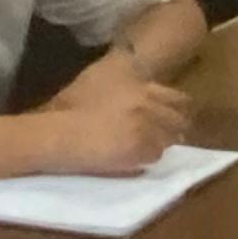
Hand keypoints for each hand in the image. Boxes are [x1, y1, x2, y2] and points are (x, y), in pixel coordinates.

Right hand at [38, 69, 189, 174]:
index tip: (170, 118)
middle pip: (179, 119)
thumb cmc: (67, 109)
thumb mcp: (95, 79)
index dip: (176, 110)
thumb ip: (121, 79)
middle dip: (173, 130)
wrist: (59, 134)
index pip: (176, 97)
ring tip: (144, 149)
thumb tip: (135, 82)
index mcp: (136, 82)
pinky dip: (147, 159)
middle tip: (163, 138)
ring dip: (160, 145)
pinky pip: (156, 156)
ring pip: (169, 140)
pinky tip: (132, 159)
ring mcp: (146, 124)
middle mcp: (147, 100)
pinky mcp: (141, 147)